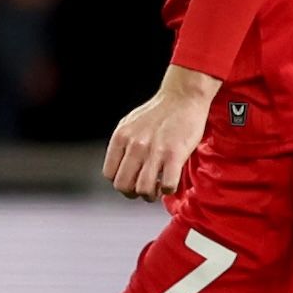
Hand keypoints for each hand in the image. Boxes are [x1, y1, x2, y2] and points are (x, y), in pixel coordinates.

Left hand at [104, 65, 220, 200]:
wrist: (182, 97)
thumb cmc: (159, 112)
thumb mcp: (130, 124)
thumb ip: (123, 145)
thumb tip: (119, 167)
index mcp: (121, 138)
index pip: (109, 174)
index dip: (120, 182)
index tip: (131, 181)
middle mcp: (134, 146)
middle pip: (123, 186)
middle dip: (133, 193)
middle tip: (144, 190)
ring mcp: (154, 151)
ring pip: (143, 190)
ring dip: (151, 195)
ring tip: (158, 189)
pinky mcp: (174, 155)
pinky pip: (167, 186)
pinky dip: (169, 190)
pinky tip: (171, 182)